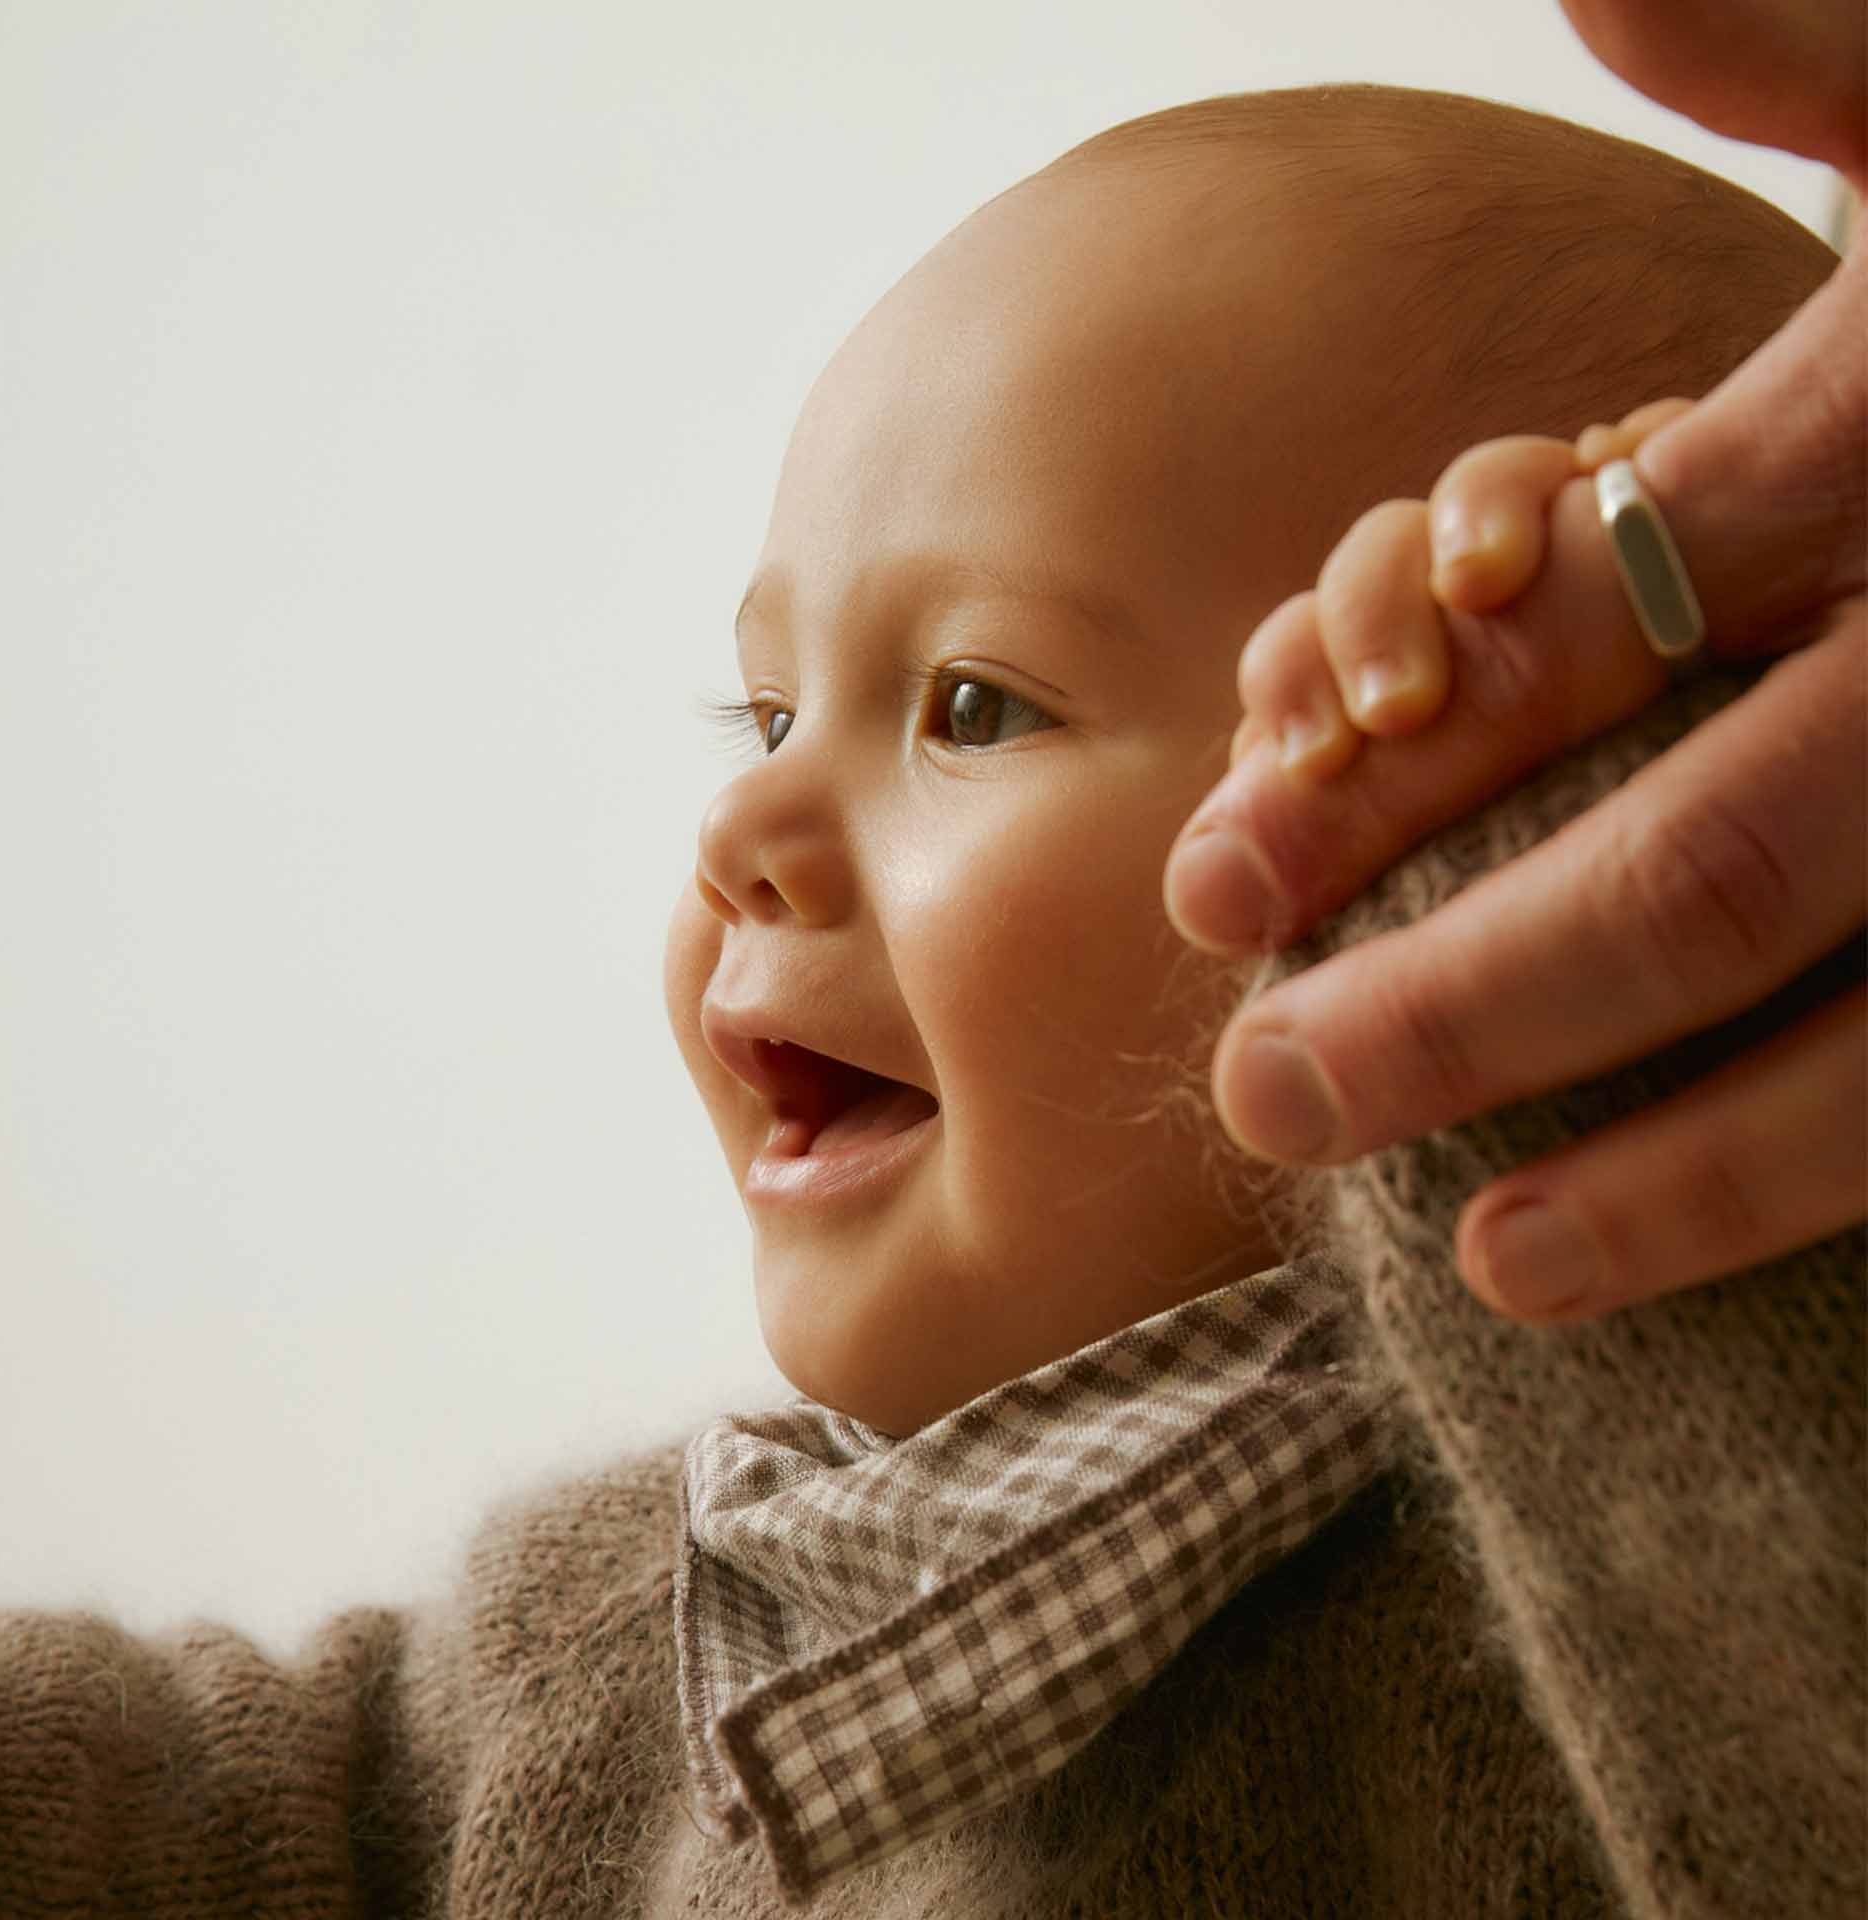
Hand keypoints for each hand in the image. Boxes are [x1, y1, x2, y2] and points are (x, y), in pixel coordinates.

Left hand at [1163, 234, 1865, 1322]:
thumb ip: (1815, 40)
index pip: (1600, 645)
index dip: (1390, 776)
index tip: (1211, 884)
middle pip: (1713, 868)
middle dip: (1474, 1000)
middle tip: (1264, 1099)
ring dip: (1682, 1177)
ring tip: (1484, 1269)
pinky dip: (1822, 1181)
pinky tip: (1693, 1258)